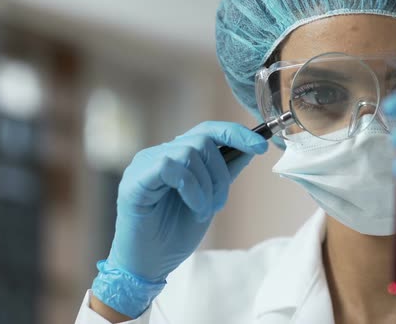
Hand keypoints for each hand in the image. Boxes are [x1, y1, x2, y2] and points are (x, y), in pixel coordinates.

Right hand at [92, 121, 267, 317]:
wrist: (148, 266)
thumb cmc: (173, 234)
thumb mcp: (209, 199)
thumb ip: (225, 173)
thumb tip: (249, 149)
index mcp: (174, 157)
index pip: (206, 131)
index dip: (235, 132)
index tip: (260, 145)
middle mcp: (158, 155)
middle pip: (202, 140)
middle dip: (221, 172)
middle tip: (219, 204)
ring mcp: (144, 165)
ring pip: (189, 152)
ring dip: (207, 184)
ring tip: (204, 210)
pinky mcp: (135, 181)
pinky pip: (170, 166)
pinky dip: (191, 188)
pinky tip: (194, 208)